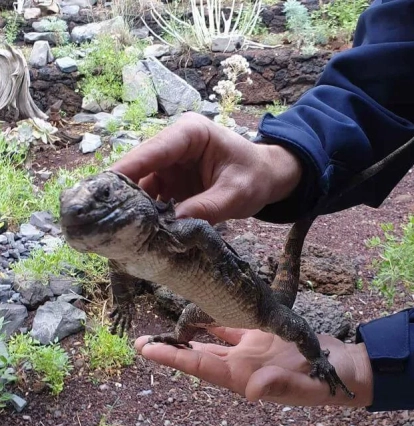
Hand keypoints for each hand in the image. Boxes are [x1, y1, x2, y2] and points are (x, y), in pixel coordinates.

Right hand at [111, 113, 301, 224]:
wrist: (265, 178)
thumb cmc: (255, 177)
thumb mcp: (236, 194)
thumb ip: (206, 208)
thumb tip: (171, 228)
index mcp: (191, 133)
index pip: (153, 150)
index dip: (128, 168)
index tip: (104, 187)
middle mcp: (174, 144)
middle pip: (140, 166)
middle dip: (124, 190)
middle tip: (105, 216)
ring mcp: (169, 163)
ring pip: (141, 183)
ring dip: (132, 205)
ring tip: (118, 228)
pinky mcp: (169, 180)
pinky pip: (150, 196)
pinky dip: (145, 212)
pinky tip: (138, 230)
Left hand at [135, 327, 372, 406]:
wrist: (341, 369)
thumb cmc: (323, 383)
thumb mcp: (305, 388)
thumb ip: (279, 387)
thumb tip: (250, 392)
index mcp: (242, 378)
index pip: (200, 367)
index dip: (173, 358)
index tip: (146, 349)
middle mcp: (238, 364)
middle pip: (196, 354)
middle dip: (169, 348)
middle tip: (139, 340)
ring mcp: (247, 348)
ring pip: (210, 337)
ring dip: (188, 329)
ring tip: (162, 320)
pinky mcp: (258, 333)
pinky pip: (231, 323)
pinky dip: (216, 313)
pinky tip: (201, 300)